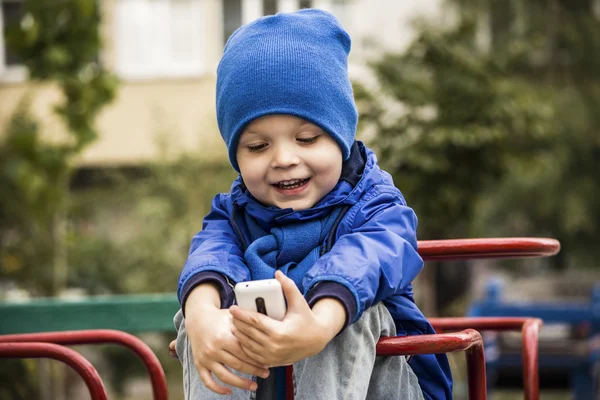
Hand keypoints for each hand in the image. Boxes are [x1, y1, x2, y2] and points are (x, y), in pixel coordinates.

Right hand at [185, 284, 269, 394]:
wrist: (198, 318)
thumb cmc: (220, 317)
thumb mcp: (233, 317)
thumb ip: (248, 325)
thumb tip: (269, 330)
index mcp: (223, 337)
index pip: (244, 352)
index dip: (257, 358)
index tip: (268, 362)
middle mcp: (213, 349)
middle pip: (237, 365)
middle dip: (254, 371)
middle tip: (266, 373)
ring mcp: (206, 358)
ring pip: (225, 376)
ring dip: (241, 383)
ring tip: (254, 385)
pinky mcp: (199, 364)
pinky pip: (208, 380)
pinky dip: (217, 389)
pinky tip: (229, 391)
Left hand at [230, 271, 345, 366]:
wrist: (316, 341)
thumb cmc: (306, 320)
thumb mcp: (299, 302)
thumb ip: (288, 287)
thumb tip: (278, 273)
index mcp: (280, 332)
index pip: (255, 321)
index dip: (242, 314)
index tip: (233, 308)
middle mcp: (274, 346)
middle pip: (248, 333)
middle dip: (237, 322)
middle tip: (231, 314)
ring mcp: (271, 356)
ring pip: (247, 345)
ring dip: (238, 334)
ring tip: (234, 323)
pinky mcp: (271, 362)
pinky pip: (251, 354)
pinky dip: (244, 345)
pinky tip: (241, 336)